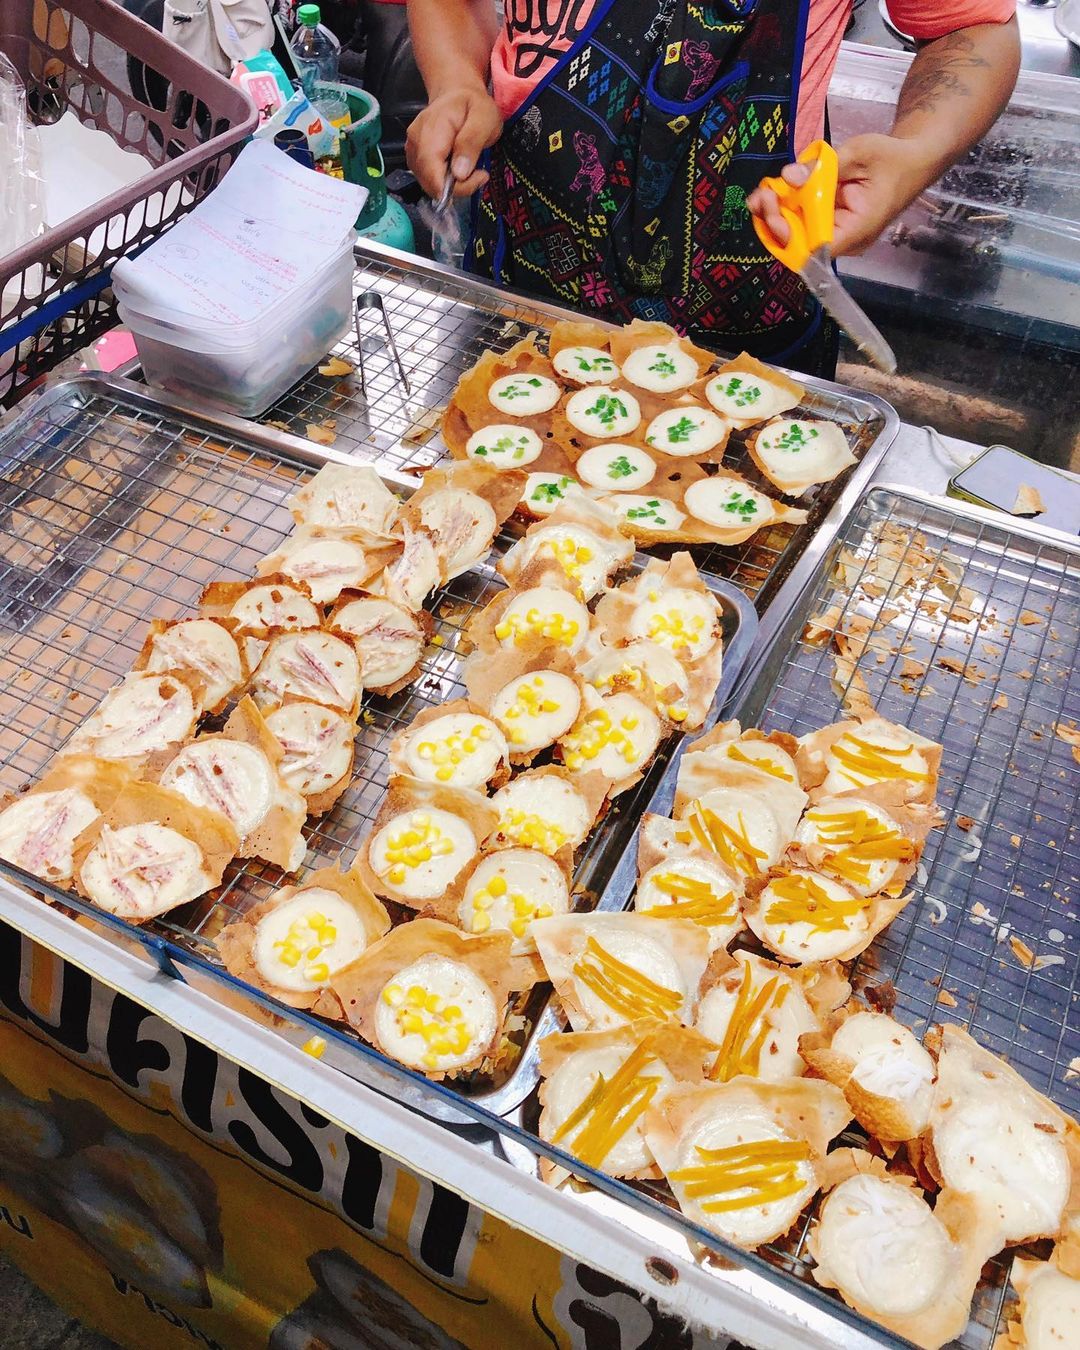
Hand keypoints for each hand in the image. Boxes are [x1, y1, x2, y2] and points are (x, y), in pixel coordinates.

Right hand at [406, 86, 502, 198]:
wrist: (456, 94)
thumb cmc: (472, 105)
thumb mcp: (484, 118)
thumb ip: (471, 143)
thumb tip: (459, 173)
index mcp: (432, 129)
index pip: (433, 173)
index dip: (455, 187)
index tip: (478, 177)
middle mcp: (416, 141)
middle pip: (430, 182)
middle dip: (457, 187)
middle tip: (479, 173)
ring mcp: (413, 150)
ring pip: (429, 184)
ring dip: (452, 185)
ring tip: (470, 166)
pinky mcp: (415, 158)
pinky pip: (429, 180)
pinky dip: (445, 181)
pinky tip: (457, 168)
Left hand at [747, 134, 931, 257]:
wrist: (911, 160)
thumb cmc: (891, 158)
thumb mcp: (860, 153)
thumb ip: (824, 166)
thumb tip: (789, 176)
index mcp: (858, 230)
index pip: (816, 248)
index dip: (789, 236)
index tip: (773, 211)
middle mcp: (844, 239)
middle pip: (801, 244)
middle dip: (775, 222)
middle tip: (760, 196)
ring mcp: (836, 232)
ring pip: (798, 235)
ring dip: (774, 216)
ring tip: (758, 195)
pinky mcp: (829, 222)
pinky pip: (803, 222)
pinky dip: (786, 209)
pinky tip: (771, 193)